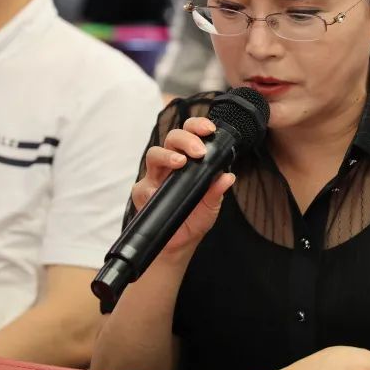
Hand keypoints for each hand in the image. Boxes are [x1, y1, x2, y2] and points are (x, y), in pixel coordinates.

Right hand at [131, 117, 234, 258]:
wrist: (179, 243)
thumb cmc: (195, 219)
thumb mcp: (211, 206)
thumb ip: (217, 191)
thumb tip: (228, 176)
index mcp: (188, 161)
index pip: (190, 135)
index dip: (197, 127)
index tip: (209, 129)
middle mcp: (169, 165)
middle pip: (171, 139)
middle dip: (185, 139)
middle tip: (199, 151)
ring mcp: (154, 178)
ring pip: (153, 155)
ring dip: (167, 155)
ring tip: (180, 162)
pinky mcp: (142, 194)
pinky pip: (142, 186)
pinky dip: (150, 188)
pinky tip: (157, 192)